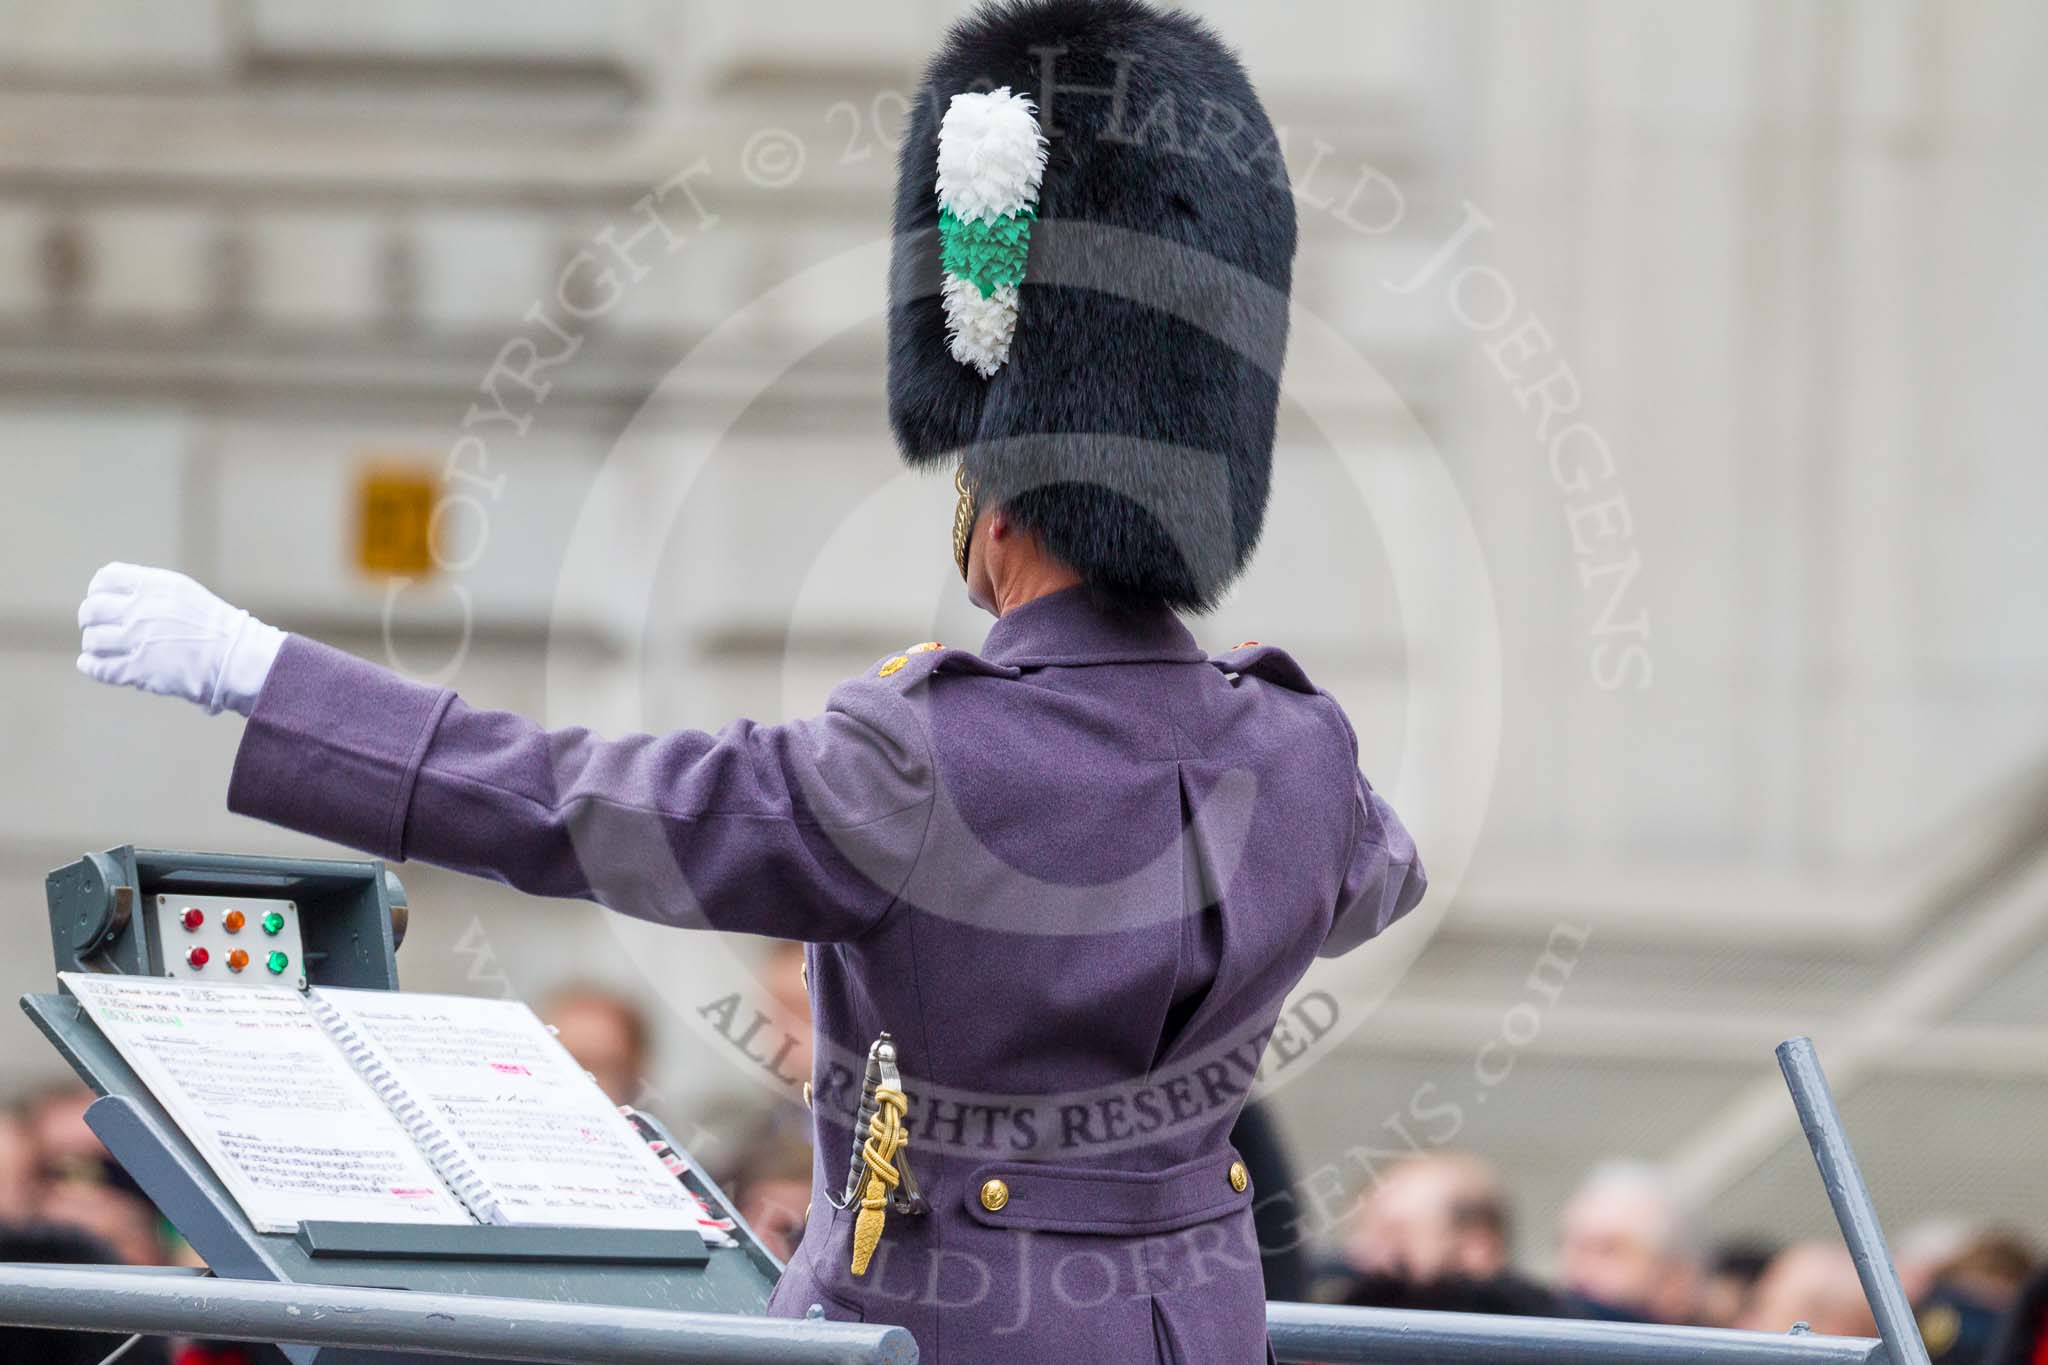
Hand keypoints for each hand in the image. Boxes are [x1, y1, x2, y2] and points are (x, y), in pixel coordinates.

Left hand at [77, 563, 287, 716]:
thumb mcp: (185, 594)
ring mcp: (136, 640)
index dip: (98, 590)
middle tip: (96, 627)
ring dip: (93, 645)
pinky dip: (91, 666)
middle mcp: (141, 609)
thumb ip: (151, 591)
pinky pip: (98, 667)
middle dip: (90, 619)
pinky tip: (91, 664)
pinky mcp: (136, 670)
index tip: (101, 599)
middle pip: (92, 609)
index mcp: (155, 586)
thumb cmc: (218, 628)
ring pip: (92, 640)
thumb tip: (118, 596)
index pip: (106, 578)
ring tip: (100, 649)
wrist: (238, 659)